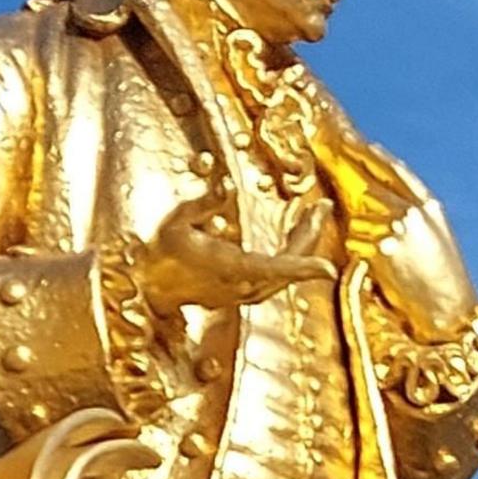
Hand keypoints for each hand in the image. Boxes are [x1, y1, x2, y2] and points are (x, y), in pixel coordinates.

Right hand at [140, 196, 335, 311]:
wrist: (149, 285)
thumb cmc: (161, 250)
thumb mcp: (176, 221)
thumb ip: (204, 204)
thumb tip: (229, 185)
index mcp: (230, 269)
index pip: (273, 269)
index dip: (302, 268)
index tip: (328, 270)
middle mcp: (242, 286)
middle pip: (288, 265)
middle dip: (309, 235)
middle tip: (323, 207)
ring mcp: (245, 293)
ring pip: (286, 271)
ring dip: (303, 243)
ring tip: (314, 215)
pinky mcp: (245, 292)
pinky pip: (278, 275)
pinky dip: (293, 255)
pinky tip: (297, 234)